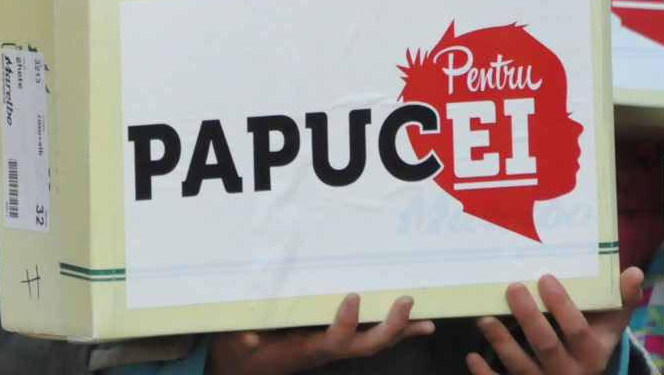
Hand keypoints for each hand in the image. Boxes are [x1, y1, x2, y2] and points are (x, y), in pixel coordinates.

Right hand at [209, 295, 433, 374]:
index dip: (346, 323)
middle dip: (390, 327)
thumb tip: (250, 336)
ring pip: (374, 344)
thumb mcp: (237, 346)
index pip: (334, 340)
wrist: (247, 369)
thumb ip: (243, 341)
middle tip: (406, 301)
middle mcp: (327, 350)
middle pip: (367, 346)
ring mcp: (335, 348)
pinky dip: (396, 332)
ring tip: (426, 319)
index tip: (354, 296)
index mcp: (307, 349)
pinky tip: (417, 324)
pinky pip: (370, 338)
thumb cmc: (242, 354)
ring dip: (401, 332)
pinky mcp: (337, 342)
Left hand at [469, 270, 642, 374]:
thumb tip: (636, 271)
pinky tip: (472, 356)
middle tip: (512, 288)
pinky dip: (486, 374)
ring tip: (484, 318)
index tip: (545, 278)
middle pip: (547, 346)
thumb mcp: (608, 328)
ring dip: (502, 343)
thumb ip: (621, 301)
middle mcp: (570, 372)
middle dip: (529, 318)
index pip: (578, 331)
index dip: (562, 306)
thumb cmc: (590, 345)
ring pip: (522, 366)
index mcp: (592, 354)